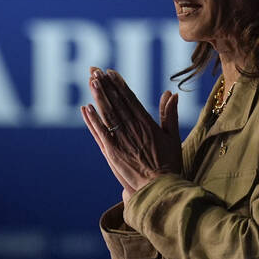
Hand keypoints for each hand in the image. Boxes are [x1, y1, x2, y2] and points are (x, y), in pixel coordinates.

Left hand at [81, 68, 182, 200]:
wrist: (160, 189)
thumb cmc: (169, 164)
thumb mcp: (173, 136)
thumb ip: (169, 114)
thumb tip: (171, 93)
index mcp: (147, 124)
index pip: (130, 99)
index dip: (119, 85)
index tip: (111, 72)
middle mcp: (133, 129)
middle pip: (116, 103)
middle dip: (106, 85)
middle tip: (95, 70)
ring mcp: (121, 140)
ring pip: (107, 114)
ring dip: (98, 97)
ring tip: (90, 81)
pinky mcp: (112, 152)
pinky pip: (100, 133)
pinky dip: (93, 120)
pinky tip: (86, 108)